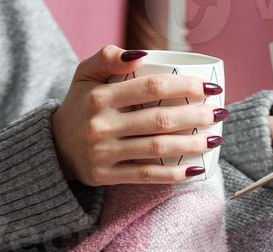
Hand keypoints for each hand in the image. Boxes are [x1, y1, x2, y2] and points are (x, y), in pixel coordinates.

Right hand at [51, 44, 226, 185]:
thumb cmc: (78, 106)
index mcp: (100, 97)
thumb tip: (140, 54)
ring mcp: (104, 154)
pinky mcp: (106, 177)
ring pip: (155, 148)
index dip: (183, 87)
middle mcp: (101, 126)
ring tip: (213, 139)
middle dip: (194, 116)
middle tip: (218, 113)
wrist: (54, 147)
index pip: (150, 88)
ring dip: (189, 144)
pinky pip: (145, 175)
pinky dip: (172, 174)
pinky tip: (194, 169)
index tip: (207, 88)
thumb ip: (107, 58)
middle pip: (158, 120)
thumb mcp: (84, 75)